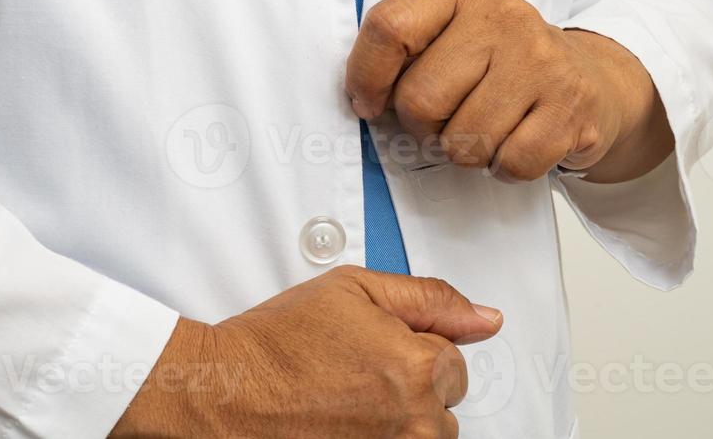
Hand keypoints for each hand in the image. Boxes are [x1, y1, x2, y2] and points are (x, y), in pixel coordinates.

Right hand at [111, 266, 502, 437]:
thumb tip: (486, 319)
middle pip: (443, 404)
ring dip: (398, 420)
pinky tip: (344, 424)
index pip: (453, 359)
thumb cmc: (279, 342)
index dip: (411, 346)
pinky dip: (377, 437)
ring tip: (347, 404)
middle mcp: (412, 420)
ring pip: (424, 436)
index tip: (373, 347)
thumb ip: (429, 299)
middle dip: (411, 387)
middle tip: (355, 374)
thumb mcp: (354, 289)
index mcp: (417, 366)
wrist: (226, 390)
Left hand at [345, 0, 671, 183]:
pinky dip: (504, 167)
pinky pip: (510, 163)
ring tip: (485, 126)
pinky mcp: (571, 106)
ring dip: (465, 150)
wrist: (588, 79)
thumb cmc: (498, 62)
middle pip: (421, 100)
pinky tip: (515, 142)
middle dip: (422, 127)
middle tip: (447, 118)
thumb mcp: (450, 34)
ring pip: (463, 141)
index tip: (369, 103)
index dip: (367, 77)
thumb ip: (403, 52)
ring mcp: (541, 60)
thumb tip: (362, 100)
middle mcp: (503, 16)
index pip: (389, 28)